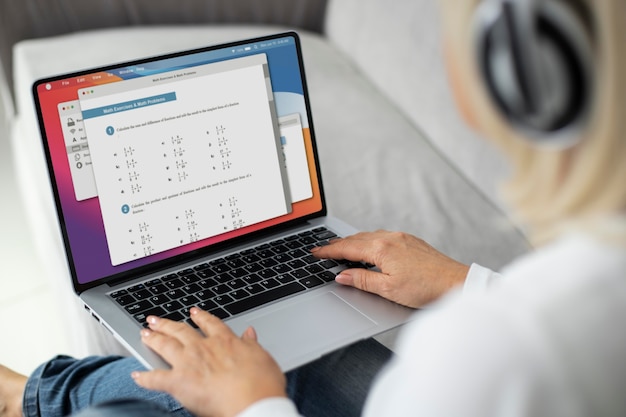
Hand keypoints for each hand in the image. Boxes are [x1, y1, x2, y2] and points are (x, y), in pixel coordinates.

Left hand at [132, 308, 286, 416]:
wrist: (253, 403)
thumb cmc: (262, 385)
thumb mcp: (263, 358)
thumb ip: (252, 344)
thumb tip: (250, 333)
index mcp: (225, 341)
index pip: (209, 323)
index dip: (200, 317)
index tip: (193, 312)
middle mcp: (204, 347)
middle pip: (181, 330)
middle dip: (167, 324)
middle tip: (156, 319)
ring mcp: (189, 363)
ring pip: (165, 345)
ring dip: (153, 338)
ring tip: (144, 333)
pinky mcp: (178, 382)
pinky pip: (155, 378)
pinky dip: (144, 378)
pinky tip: (136, 375)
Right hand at [312, 230, 468, 307]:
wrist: (455, 283)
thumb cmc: (426, 288)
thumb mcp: (388, 289)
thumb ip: (362, 280)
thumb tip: (341, 275)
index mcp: (381, 249)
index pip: (347, 248)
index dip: (328, 251)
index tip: (315, 252)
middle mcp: (390, 238)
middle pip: (356, 239)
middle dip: (338, 244)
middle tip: (323, 249)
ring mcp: (402, 237)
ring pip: (369, 236)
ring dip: (353, 241)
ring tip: (342, 248)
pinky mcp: (411, 241)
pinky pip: (382, 236)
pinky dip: (369, 241)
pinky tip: (369, 248)